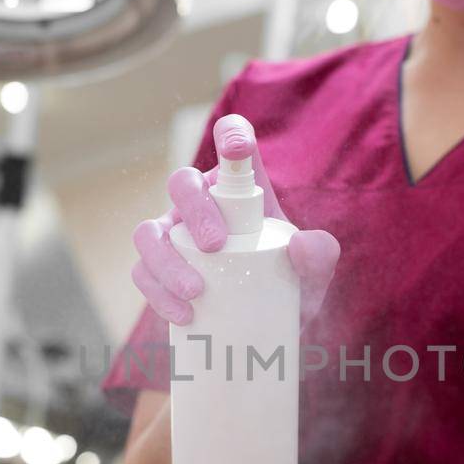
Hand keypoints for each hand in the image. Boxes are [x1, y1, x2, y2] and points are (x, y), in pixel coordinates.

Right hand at [130, 114, 339, 327]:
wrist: (265, 327)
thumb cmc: (287, 288)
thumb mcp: (313, 274)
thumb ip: (320, 256)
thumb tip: (300, 244)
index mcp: (239, 192)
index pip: (232, 148)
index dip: (232, 135)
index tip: (238, 150)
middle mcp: (200, 206)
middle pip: (182, 184)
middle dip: (195, 211)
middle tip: (216, 246)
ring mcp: (172, 238)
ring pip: (149, 232)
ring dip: (166, 258)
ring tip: (195, 291)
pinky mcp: (156, 273)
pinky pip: (142, 274)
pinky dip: (157, 294)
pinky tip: (183, 314)